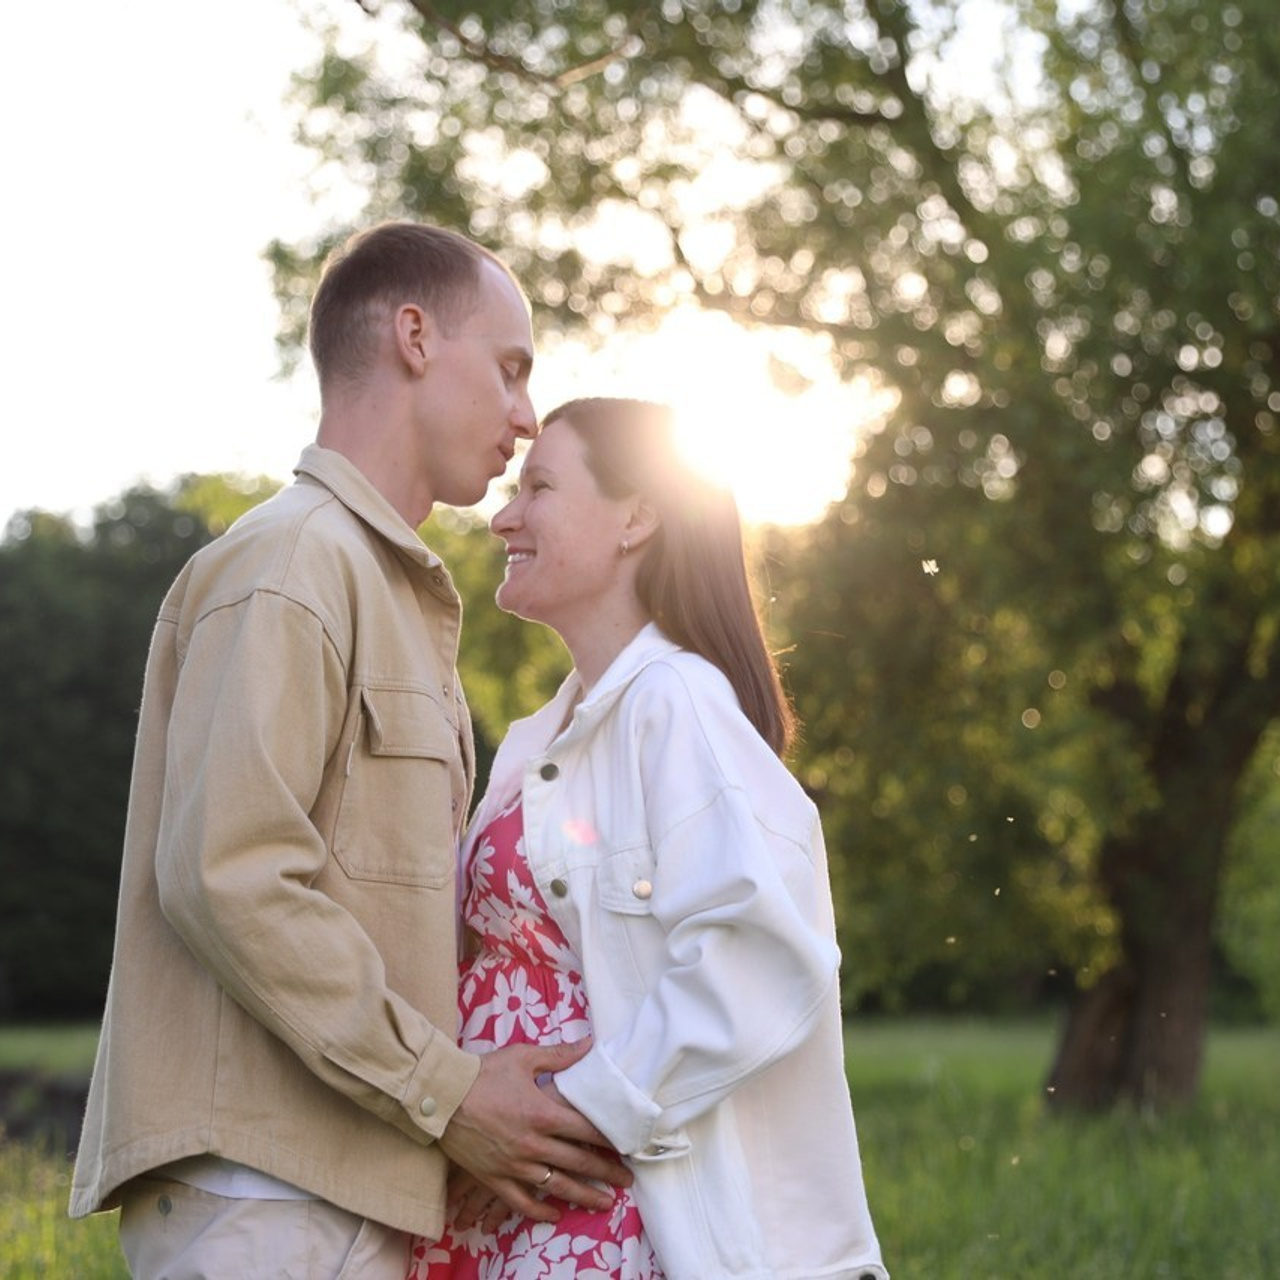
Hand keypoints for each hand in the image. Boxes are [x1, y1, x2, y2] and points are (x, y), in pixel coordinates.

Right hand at [438, 1039, 632, 1222]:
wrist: (440, 1096)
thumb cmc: (483, 1073)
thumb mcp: (523, 1057)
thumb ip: (559, 1055)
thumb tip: (590, 1045)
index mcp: (542, 1113)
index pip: (586, 1130)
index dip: (610, 1138)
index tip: (628, 1145)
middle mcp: (533, 1144)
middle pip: (579, 1162)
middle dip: (607, 1172)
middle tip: (627, 1179)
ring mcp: (514, 1165)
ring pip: (557, 1187)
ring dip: (584, 1196)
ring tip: (606, 1203)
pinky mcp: (494, 1178)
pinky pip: (522, 1202)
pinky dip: (540, 1212)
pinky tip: (556, 1214)